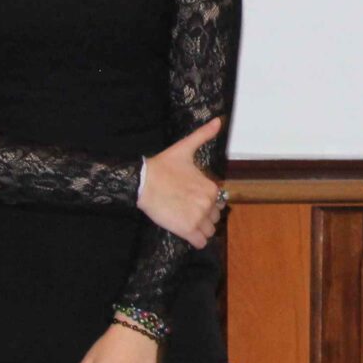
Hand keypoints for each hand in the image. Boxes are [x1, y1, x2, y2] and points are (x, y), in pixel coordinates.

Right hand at [139, 118, 225, 246]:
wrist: (143, 181)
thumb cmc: (163, 166)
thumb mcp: (185, 148)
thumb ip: (203, 135)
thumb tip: (218, 121)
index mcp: (212, 188)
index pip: (220, 203)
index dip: (208, 204)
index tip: (194, 200)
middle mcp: (209, 203)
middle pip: (215, 218)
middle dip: (204, 217)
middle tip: (188, 211)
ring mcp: (198, 217)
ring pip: (209, 231)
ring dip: (200, 229)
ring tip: (186, 221)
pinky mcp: (186, 229)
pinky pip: (200, 242)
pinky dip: (195, 241)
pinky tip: (186, 233)